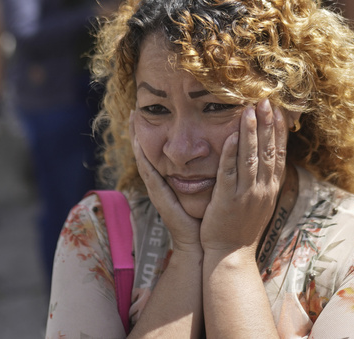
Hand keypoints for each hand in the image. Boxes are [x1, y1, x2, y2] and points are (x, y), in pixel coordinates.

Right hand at [130, 113, 201, 252]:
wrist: (200, 243)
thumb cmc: (206, 216)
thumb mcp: (208, 186)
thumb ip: (209, 170)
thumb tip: (221, 149)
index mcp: (172, 178)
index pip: (160, 150)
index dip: (156, 132)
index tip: (150, 111)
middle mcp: (162, 181)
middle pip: (147, 151)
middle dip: (139, 130)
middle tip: (134, 109)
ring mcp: (158, 189)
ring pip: (144, 158)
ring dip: (136, 138)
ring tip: (132, 119)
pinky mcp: (159, 197)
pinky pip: (149, 174)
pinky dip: (142, 158)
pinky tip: (138, 143)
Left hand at [199, 100, 286, 255]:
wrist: (231, 255)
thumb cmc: (242, 227)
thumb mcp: (260, 202)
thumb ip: (263, 179)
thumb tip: (268, 158)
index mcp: (271, 187)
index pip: (279, 153)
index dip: (279, 130)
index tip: (279, 109)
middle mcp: (263, 189)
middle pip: (269, 151)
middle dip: (268, 124)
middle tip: (266, 100)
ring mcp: (246, 194)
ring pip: (251, 158)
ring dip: (251, 132)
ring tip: (249, 110)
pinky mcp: (228, 199)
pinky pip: (230, 172)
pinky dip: (231, 153)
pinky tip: (231, 136)